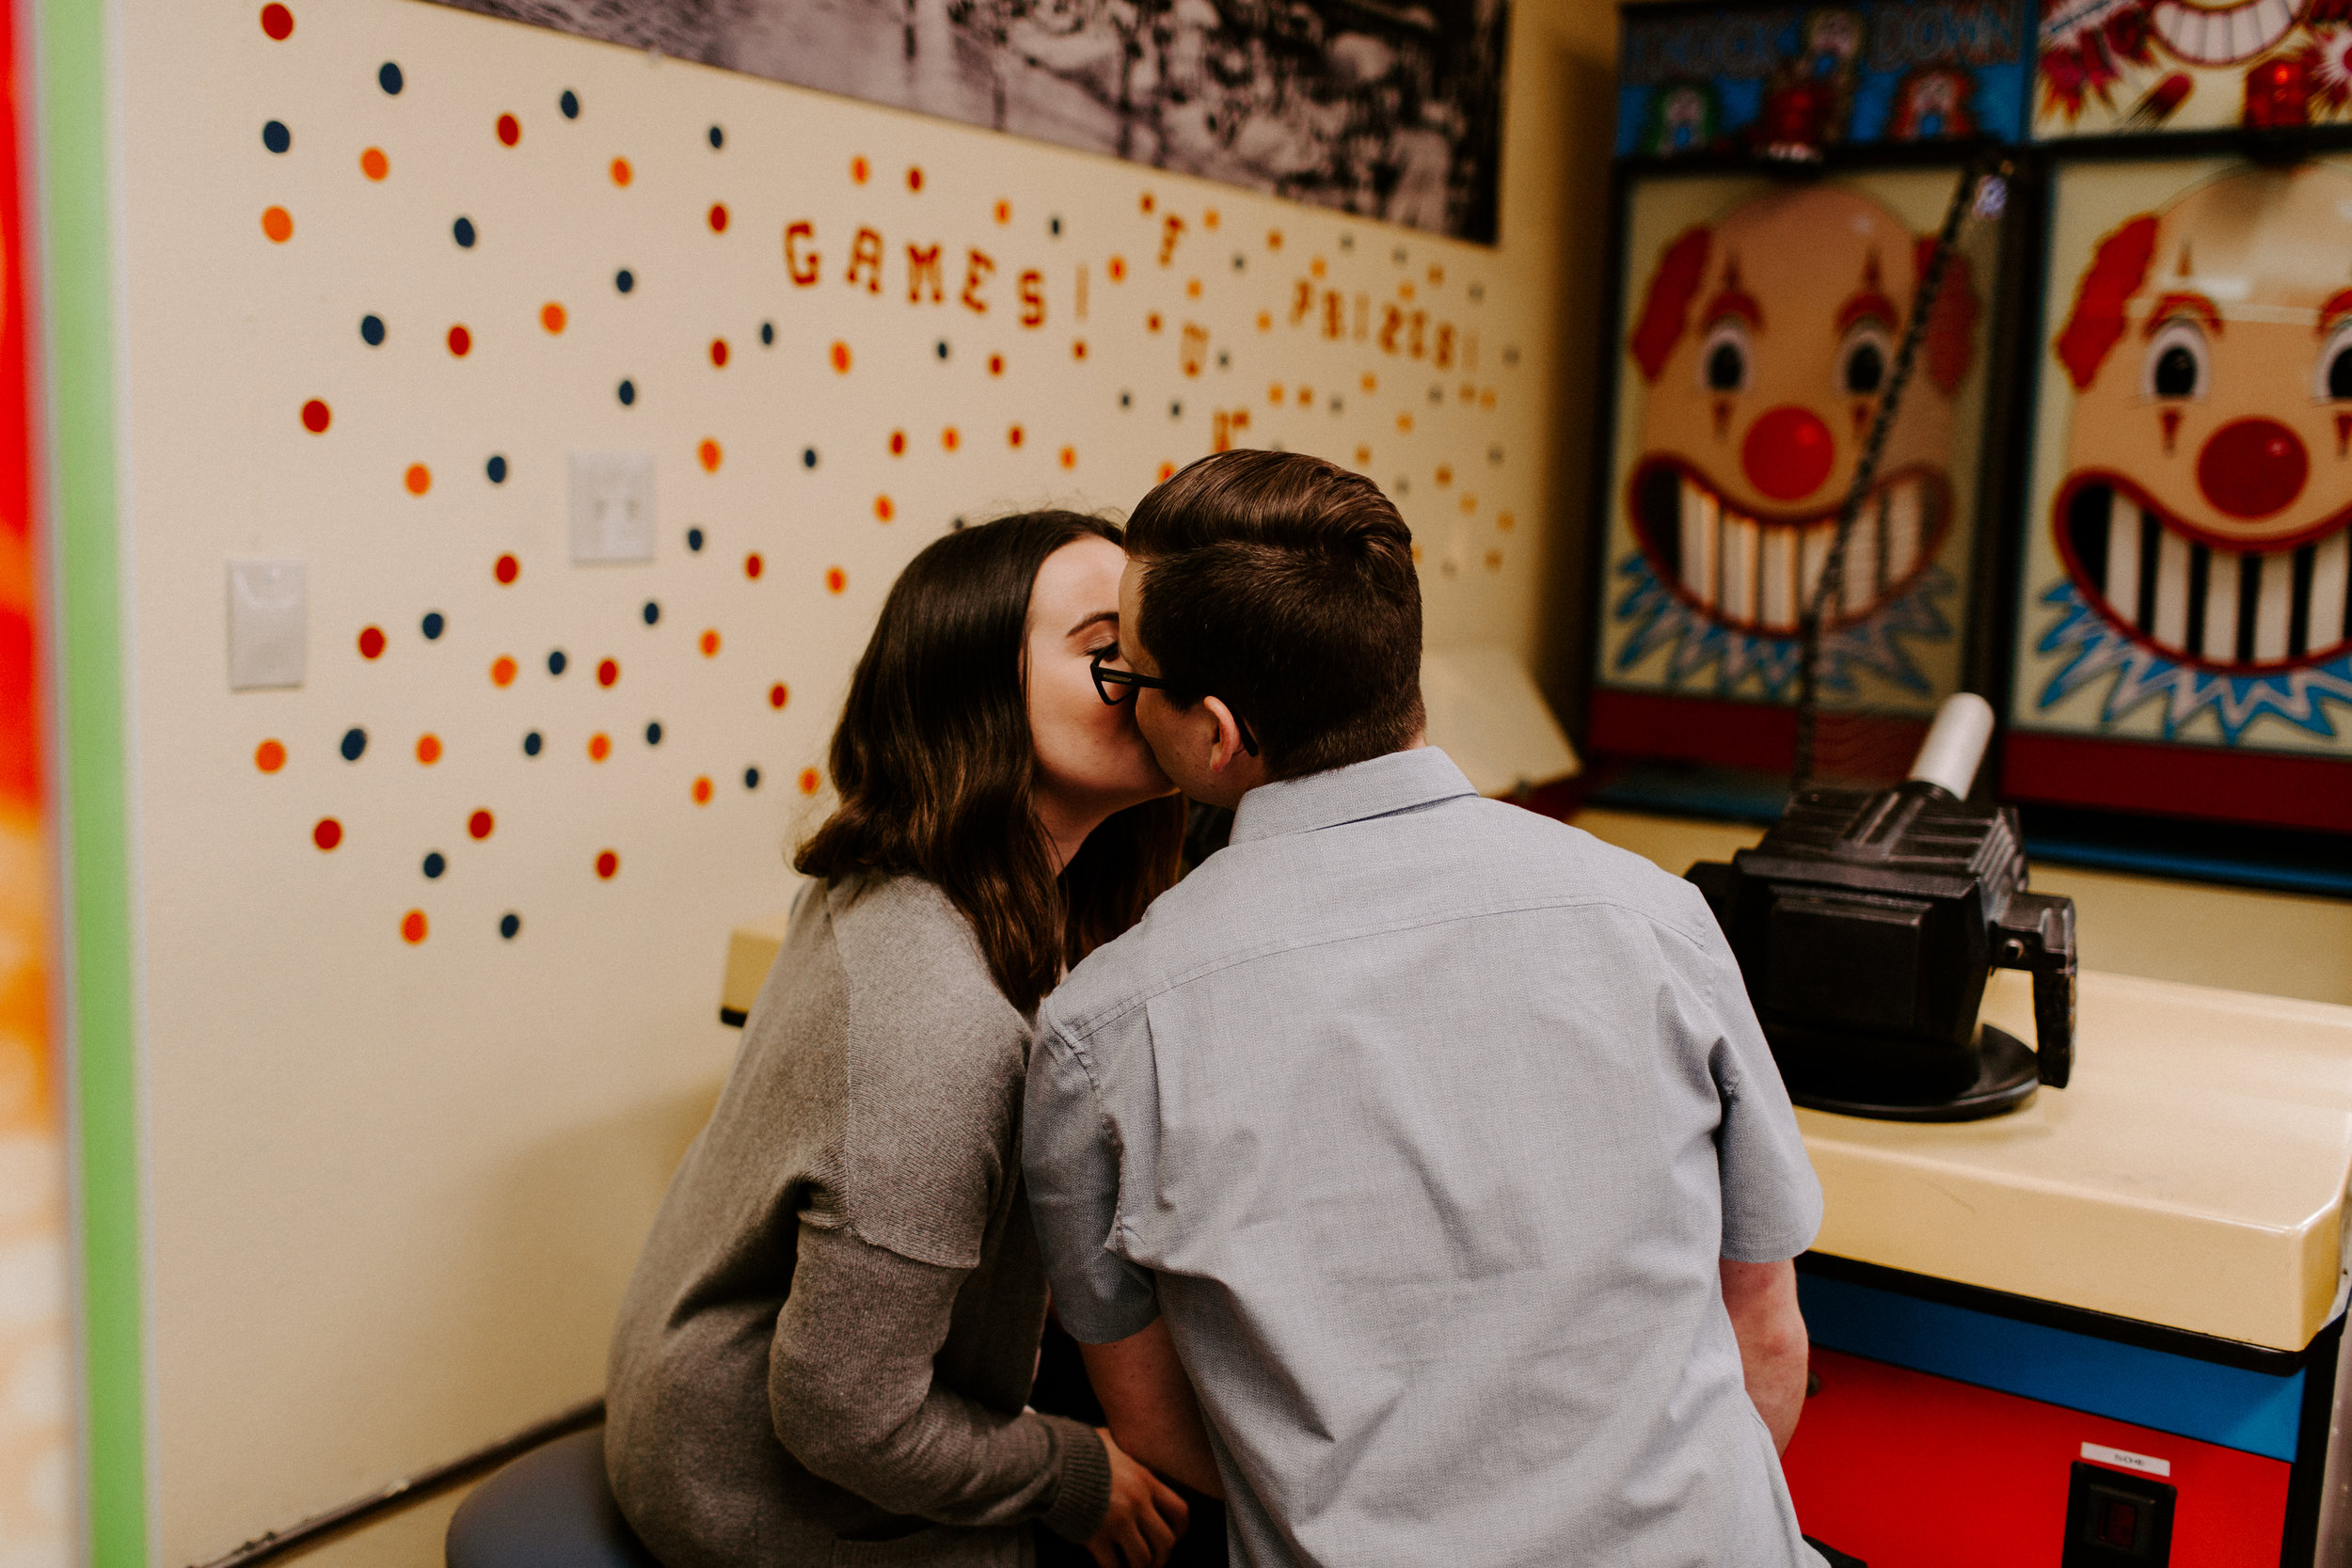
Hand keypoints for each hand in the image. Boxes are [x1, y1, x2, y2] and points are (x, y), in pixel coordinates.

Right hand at [1084, 1428, 1187, 1567]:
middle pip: (1166, 1542)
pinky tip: (1109, 1565)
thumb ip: (1129, 1455)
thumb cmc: (1078, 1449)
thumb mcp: (1112, 1443)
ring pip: (1143, 1559)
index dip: (1179, 1530)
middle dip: (1161, 1556)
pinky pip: (1113, 1566)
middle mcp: (1136, 1502)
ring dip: (1138, 1566)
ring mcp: (1117, 1521)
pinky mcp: (1095, 1537)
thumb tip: (1133, 1456)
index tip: (1172, 1536)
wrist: (1050, 1460)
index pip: (1179, 1512)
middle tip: (1151, 1559)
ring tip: (1129, 1564)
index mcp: (1145, 1480)